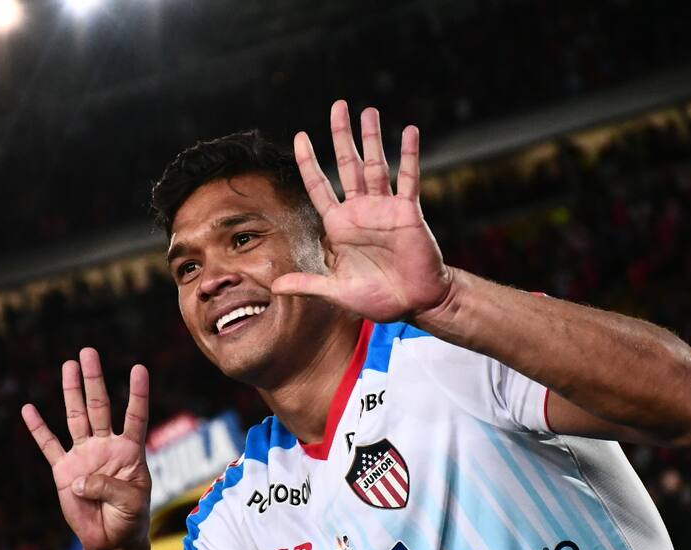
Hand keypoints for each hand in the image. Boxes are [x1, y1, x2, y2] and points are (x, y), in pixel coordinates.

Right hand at [22, 349, 150, 549]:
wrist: (111, 540)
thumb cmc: (129, 518)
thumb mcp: (130, 502)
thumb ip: (109, 486)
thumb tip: (78, 478)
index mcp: (129, 450)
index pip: (135, 416)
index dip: (137, 394)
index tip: (139, 368)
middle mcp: (106, 446)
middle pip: (99, 406)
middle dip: (94, 380)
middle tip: (88, 352)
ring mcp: (84, 456)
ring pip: (75, 417)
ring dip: (71, 392)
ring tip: (69, 365)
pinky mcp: (63, 471)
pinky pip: (49, 446)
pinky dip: (38, 429)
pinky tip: (29, 409)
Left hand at [271, 100, 452, 322]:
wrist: (415, 303)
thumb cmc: (378, 298)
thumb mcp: (337, 292)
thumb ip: (308, 284)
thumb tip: (275, 287)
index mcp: (340, 226)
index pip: (319, 186)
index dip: (309, 162)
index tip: (300, 136)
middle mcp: (360, 211)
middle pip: (347, 165)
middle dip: (341, 136)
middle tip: (338, 106)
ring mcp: (385, 208)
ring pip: (376, 165)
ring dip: (372, 138)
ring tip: (368, 111)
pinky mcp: (408, 211)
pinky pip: (408, 178)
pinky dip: (409, 155)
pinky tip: (408, 131)